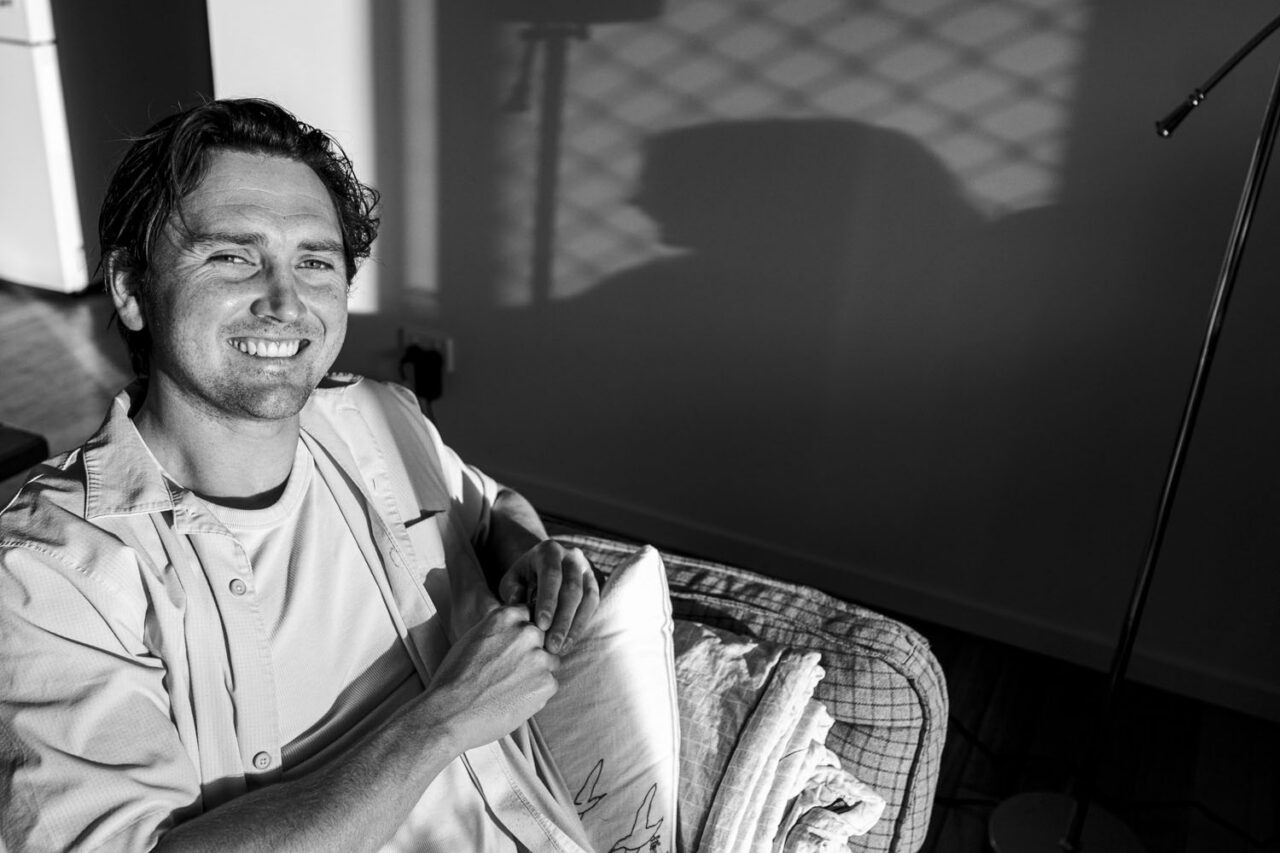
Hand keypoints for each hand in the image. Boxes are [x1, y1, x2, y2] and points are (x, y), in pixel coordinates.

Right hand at [423, 605, 560, 752]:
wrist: (451, 712)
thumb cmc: (454, 677)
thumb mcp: (473, 637)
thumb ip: (500, 629)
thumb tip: (516, 630)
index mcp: (507, 616)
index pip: (529, 615)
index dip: (521, 633)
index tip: (513, 646)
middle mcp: (527, 632)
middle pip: (542, 638)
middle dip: (531, 652)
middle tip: (510, 671)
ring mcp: (539, 658)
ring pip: (549, 662)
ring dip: (537, 672)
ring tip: (510, 687)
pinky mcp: (547, 683)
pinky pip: (549, 684)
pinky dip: (536, 693)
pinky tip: (514, 699)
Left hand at [497, 540, 599, 653]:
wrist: (542, 567)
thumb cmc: (524, 577)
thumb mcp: (512, 580)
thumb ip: (513, 591)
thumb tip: (517, 605)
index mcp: (549, 551)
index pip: (551, 575)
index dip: (548, 601)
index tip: (541, 625)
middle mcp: (572, 557)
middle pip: (572, 588)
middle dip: (562, 619)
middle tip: (552, 645)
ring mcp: (587, 569)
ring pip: (588, 598)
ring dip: (575, 626)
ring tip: (561, 648)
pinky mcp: (595, 583)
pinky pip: (593, 605)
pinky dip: (582, 624)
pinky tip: (569, 642)